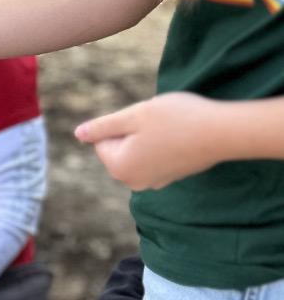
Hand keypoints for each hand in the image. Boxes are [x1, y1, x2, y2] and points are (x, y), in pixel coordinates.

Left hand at [75, 93, 224, 190]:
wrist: (222, 133)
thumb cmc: (177, 119)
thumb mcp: (135, 115)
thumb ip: (102, 126)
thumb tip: (78, 134)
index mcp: (118, 167)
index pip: (102, 140)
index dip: (123, 123)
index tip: (145, 120)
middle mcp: (131, 182)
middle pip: (119, 148)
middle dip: (134, 132)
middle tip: (159, 124)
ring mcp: (151, 183)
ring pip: (138, 151)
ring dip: (149, 138)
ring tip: (172, 132)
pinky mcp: (168, 179)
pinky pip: (155, 157)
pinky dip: (164, 146)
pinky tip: (181, 139)